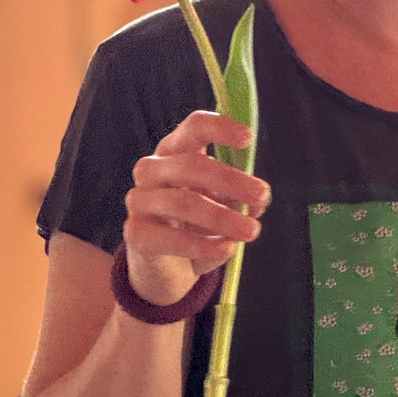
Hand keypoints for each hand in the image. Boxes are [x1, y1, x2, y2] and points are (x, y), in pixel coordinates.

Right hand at [123, 111, 270, 304]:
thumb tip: (259, 199)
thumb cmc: (198, 226)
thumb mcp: (225, 208)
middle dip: (231, 180)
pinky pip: (170, 238)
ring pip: (183, 202)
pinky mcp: (135, 234)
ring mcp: (139, 200)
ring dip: (223, 217)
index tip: (249, 138)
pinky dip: (203, 245)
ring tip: (252, 231)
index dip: (220, 128)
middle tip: (262, 194)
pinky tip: (227, 249)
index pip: (194, 128)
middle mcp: (152, 170)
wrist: (167, 268)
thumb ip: (241, 198)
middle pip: (191, 165)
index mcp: (176, 152)